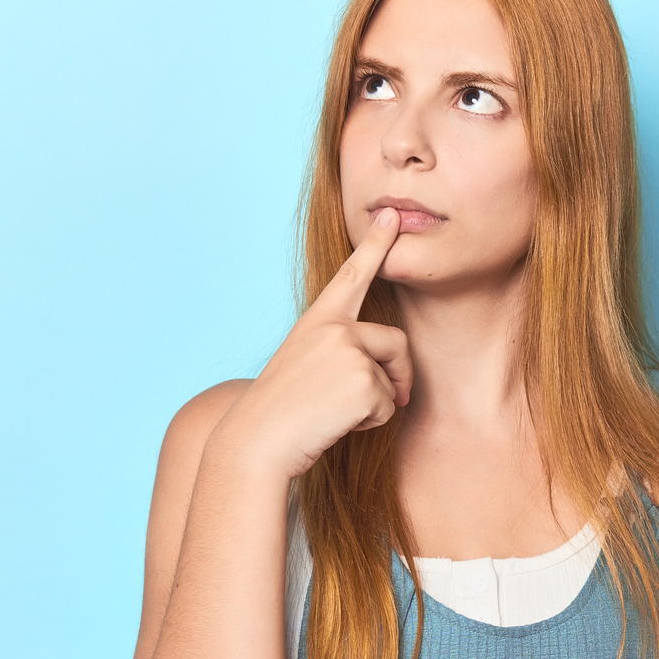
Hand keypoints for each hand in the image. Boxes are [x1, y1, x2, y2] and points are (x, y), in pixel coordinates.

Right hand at [214, 207, 411, 478]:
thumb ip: (342, 353)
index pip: (352, 275)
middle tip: (384, 401)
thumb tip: (388, 375)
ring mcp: (349, 352)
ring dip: (380, 403)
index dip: (375, 244)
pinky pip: (389, 405)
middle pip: (396, 342)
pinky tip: (337, 424)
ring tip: (339, 415)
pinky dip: (372, 422)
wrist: (258, 441)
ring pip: (393, 378)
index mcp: (318, 320)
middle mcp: (335, 328)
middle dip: (399, 375)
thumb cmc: (283, 411)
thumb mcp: (308, 367)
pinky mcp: (363, 382)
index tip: (391, 216)